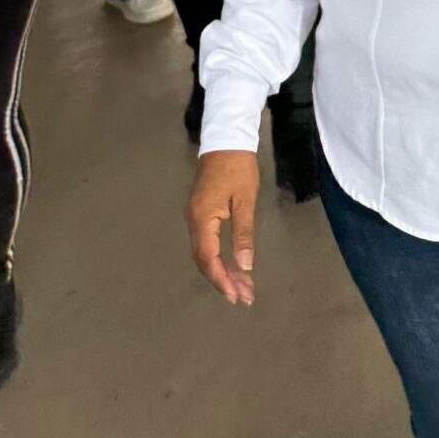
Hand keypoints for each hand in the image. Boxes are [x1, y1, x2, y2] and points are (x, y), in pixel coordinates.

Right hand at [187, 150, 260, 304]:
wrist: (226, 140)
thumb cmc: (238, 168)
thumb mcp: (245, 200)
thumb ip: (243, 234)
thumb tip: (245, 265)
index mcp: (201, 218)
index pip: (208, 258)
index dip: (221, 279)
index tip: (235, 295)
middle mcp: (193, 221)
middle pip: (204, 260)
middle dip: (223, 280)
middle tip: (244, 297)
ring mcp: (194, 217)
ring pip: (204, 253)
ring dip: (221, 271)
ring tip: (242, 287)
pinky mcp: (199, 213)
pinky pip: (206, 243)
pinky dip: (218, 258)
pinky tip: (231, 266)